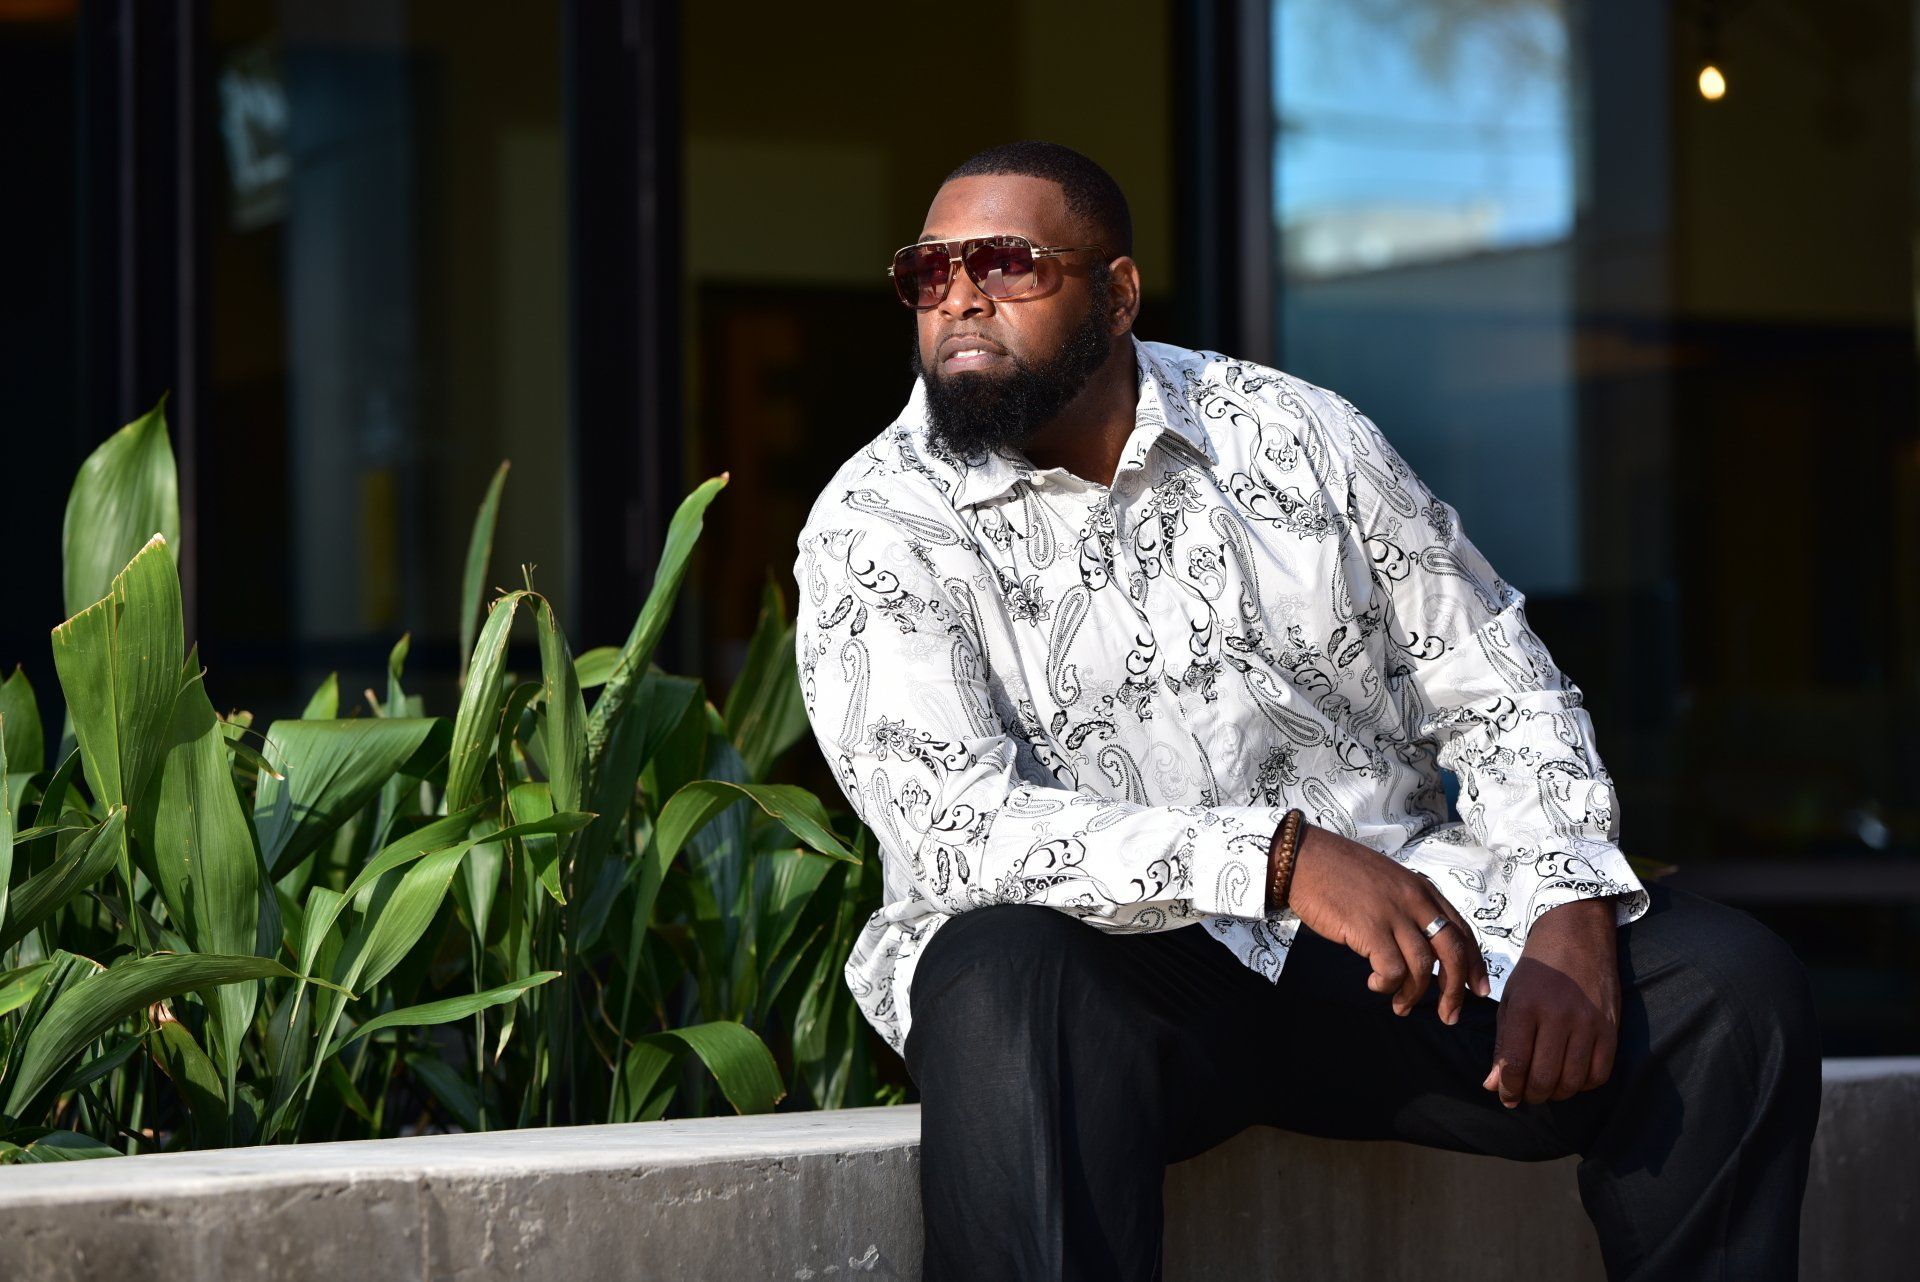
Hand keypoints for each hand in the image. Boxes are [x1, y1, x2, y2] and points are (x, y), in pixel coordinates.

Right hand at [1285, 823, 1489, 1025]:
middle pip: (1452, 952)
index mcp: (1423, 890)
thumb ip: (1408, 906)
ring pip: (1424, 966)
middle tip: (1449, 1014)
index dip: (1475, 965)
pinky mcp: (1369, 929)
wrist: (1305, 858)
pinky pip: (1393, 969)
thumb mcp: (1388, 882)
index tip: (1477, 990)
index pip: (1462, 931)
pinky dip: (1387, 985)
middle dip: (1455, 990)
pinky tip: (1375, 985)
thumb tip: (1418, 944)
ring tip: (1402, 1007)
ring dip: (1416, 994)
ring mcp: (1393, 914)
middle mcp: (1415, 901)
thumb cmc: (1340, 871)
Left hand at [1482, 896, 1621, 1107]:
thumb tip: (1493, 1086)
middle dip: (1530, 1095)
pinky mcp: (1611, 1028)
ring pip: (1572, 1082)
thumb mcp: (1510, 999)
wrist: (1577, 935)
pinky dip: (1584, 1084)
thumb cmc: (1537, 969)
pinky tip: (1572, 1076)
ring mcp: (1588, 1023)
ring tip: (1547, 1087)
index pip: (1515, 1064)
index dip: (1508, 1089)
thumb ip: (1502, 1044)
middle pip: (1543, 1078)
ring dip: (1557, 1094)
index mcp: (1525, 1007)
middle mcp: (1557, 1016)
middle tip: (1526, 1094)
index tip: (1505, 1097)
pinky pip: (1600, 1074)